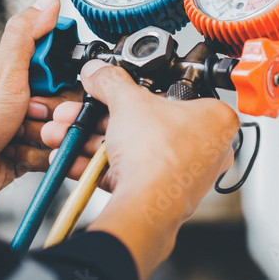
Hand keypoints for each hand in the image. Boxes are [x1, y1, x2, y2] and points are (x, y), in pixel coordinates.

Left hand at [0, 0, 78, 205]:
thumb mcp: (3, 74)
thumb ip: (26, 36)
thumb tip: (47, 1)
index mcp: (19, 70)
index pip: (64, 66)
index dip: (64, 80)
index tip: (50, 87)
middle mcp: (23, 95)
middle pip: (68, 102)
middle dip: (53, 116)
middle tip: (29, 116)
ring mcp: (25, 124)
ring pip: (63, 130)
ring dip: (43, 139)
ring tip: (17, 138)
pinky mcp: (27, 150)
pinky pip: (53, 154)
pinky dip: (37, 157)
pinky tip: (15, 154)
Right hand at [40, 60, 239, 279]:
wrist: (147, 207)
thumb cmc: (159, 157)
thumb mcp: (128, 102)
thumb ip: (110, 81)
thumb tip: (99, 72)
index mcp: (214, 119)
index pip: (172, 94)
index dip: (136, 90)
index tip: (110, 89)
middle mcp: (205, 148)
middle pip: (144, 123)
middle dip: (99, 118)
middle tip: (79, 112)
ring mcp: (182, 174)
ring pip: (130, 149)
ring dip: (90, 140)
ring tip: (64, 133)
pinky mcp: (159, 194)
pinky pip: (126, 173)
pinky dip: (96, 165)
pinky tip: (71, 158)